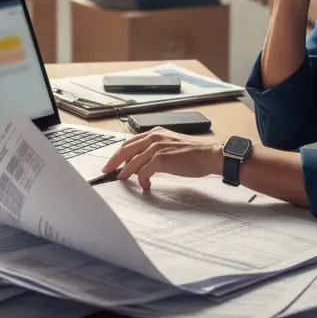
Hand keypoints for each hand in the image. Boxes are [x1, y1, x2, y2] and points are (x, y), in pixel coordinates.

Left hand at [101, 130, 223, 189]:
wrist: (210, 154)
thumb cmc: (195, 153)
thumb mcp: (171, 146)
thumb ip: (156, 150)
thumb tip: (143, 164)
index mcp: (156, 132)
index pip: (130, 142)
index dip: (119, 153)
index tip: (112, 162)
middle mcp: (154, 136)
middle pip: (126, 149)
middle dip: (114, 161)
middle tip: (106, 171)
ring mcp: (157, 147)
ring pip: (133, 161)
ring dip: (126, 172)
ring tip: (123, 180)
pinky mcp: (161, 158)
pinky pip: (144, 172)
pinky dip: (142, 180)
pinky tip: (146, 185)